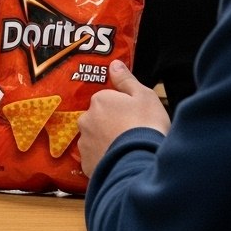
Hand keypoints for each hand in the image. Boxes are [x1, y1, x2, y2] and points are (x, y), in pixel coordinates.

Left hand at [77, 60, 170, 176]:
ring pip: (94, 139)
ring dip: (106, 143)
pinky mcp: (87, 166)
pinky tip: (119, 163)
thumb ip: (126, 79)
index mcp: (99, 100)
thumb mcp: (144, 96)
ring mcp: (84, 144)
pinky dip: (104, 160)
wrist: (140, 163)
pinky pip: (94, 159)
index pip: (107, 99)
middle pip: (98, 119)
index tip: (135, 117)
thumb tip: (114, 64)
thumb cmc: (146, 125)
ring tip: (126, 151)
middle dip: (110, 124)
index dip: (122, 108)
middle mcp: (86, 120)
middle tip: (130, 134)